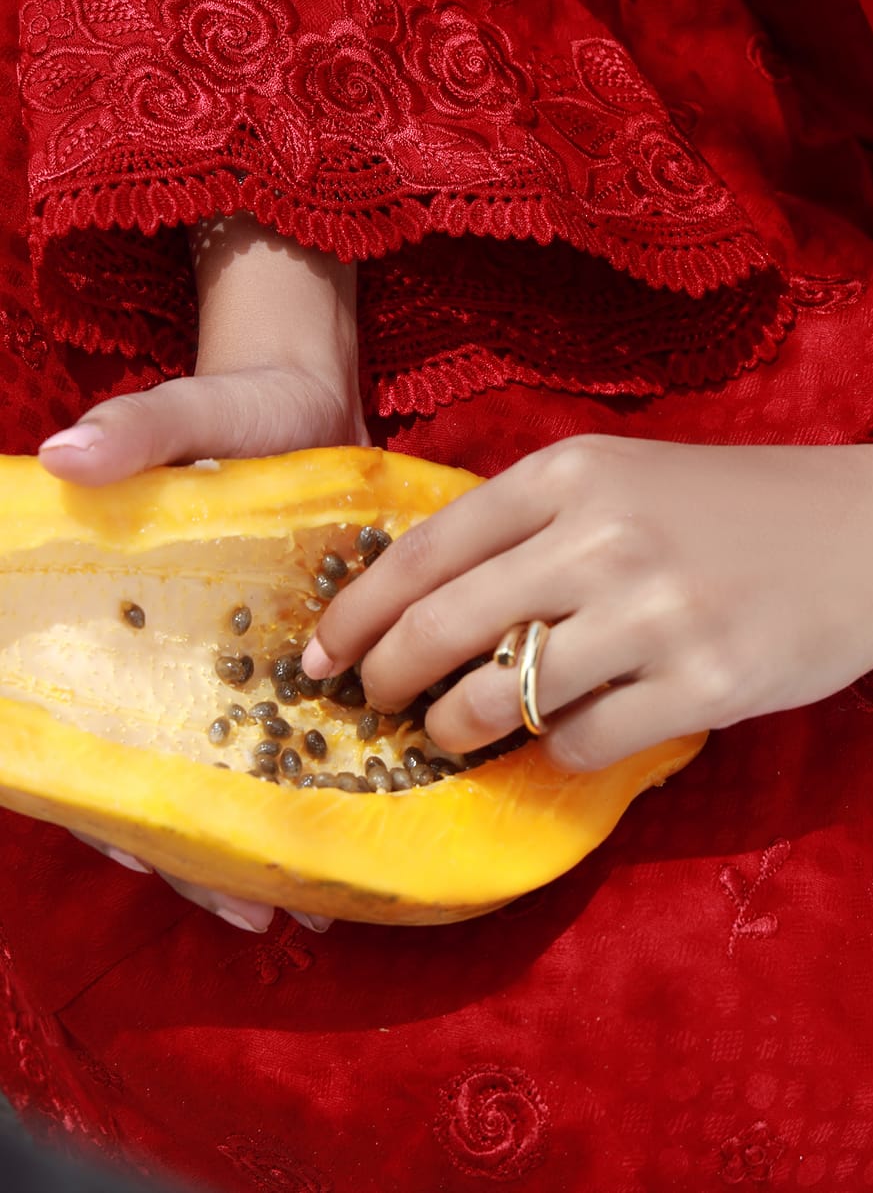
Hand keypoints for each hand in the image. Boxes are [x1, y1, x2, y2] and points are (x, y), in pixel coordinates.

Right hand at [39, 214, 362, 929]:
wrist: (309, 398)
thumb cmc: (237, 405)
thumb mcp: (192, 411)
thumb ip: (141, 428)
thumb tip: (65, 453)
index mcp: (131, 626)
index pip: (100, 738)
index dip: (117, 811)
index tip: (158, 863)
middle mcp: (181, 662)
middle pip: (176, 782)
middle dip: (209, 857)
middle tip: (268, 913)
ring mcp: (241, 666)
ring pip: (243, 778)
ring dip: (271, 844)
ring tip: (324, 900)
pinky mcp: (301, 658)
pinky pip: (305, 734)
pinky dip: (325, 785)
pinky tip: (368, 829)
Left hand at [301, 435, 872, 771]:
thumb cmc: (732, 507)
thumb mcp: (622, 478)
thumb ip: (528, 525)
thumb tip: (425, 597)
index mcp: (571, 474)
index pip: (427, 548)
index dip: (357, 611)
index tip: (317, 655)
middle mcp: (603, 537)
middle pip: (443, 627)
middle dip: (387, 680)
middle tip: (373, 706)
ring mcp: (654, 614)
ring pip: (501, 698)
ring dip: (460, 729)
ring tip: (455, 733)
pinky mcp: (702, 686)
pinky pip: (580, 743)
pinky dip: (556, 751)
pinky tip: (572, 734)